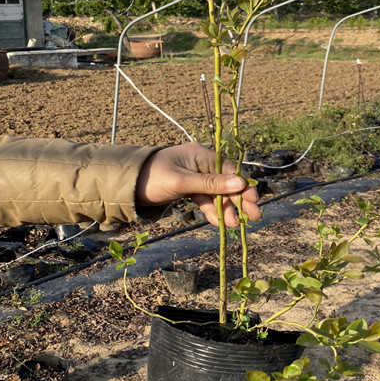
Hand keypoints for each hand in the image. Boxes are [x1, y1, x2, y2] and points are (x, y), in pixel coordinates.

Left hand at [135, 143, 260, 227]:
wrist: (126, 187)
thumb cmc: (152, 178)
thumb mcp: (182, 182)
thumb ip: (211, 184)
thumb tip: (241, 183)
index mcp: (201, 155)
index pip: (229, 170)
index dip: (243, 186)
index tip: (253, 202)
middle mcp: (201, 164)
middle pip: (226, 182)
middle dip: (238, 201)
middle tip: (253, 218)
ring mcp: (195, 176)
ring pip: (217, 193)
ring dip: (226, 209)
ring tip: (235, 225)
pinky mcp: (189, 188)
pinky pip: (206, 199)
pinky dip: (213, 210)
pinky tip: (220, 222)